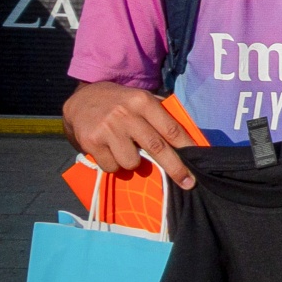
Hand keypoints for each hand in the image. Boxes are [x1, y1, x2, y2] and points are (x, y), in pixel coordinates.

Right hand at [63, 80, 197, 188]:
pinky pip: (111, 167)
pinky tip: (109, 151)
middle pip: (156, 147)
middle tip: (188, 182)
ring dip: (133, 163)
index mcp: (143, 102)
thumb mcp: (142, 100)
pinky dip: (114, 164)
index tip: (198, 161)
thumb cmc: (121, 104)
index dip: (186, 146)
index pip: (170, 128)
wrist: (83, 99)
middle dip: (175, 168)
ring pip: (132, 163)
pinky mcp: (91, 142)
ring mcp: (107, 129)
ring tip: (126, 150)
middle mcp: (126, 114)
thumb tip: (187, 143)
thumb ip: (161, 116)